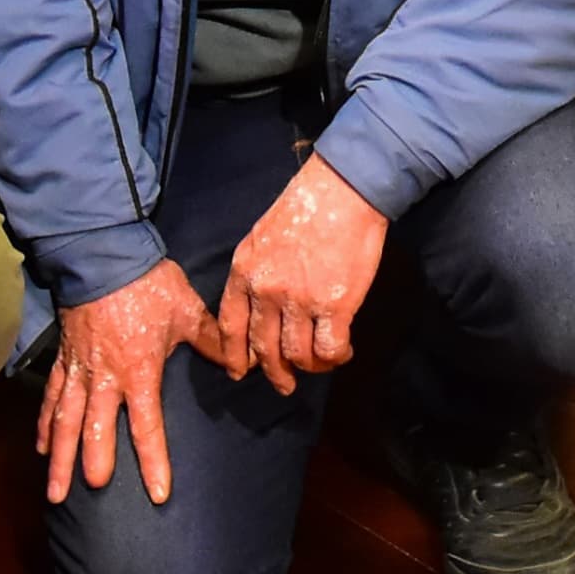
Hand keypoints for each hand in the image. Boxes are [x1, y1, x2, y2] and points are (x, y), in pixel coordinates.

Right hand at [39, 259, 212, 507]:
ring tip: (56, 493)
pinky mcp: (64, 357)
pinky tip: (40, 448)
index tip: (158, 494)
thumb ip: (213, 340)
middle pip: (98, 430)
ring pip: (67, 421)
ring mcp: (80, 369)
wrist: (104, 253)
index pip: (147, 427)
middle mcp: (105, 378)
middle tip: (94, 491)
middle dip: (94, 462)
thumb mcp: (187, 309)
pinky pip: (51, 396)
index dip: (153, 462)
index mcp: (139, 372)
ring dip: (61, 457)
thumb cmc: (148, 283)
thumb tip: (245, 363)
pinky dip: (44, 423)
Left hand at [200, 157, 388, 397]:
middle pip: (264, 348)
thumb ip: (255, 272)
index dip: (235, 355)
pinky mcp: (333, 306)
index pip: (231, 326)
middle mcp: (266, 291)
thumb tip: (261, 306)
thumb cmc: (306, 205)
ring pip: (297, 356)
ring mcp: (299, 301)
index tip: (240, 372)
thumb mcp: (261, 236)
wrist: (343, 189)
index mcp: (244, 272)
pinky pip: (329, 349)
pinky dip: (336, 357)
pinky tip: (343, 351)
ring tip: (322, 364)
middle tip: (285, 384)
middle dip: (275, 373)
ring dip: (310, 367)